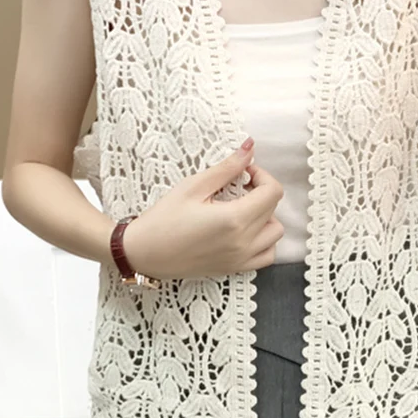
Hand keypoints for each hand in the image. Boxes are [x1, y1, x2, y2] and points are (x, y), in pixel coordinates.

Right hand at [122, 142, 284, 278]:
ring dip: (266, 217)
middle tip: (237, 186)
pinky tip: (243, 230)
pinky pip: (265, 256)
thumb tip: (249, 148)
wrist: (142, 253)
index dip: (262, 175)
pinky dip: (263, 241)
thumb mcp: (194, 186)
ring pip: (275, 234)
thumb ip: (227, 168)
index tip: (243, 172)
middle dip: (261, 192)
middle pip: (274, 210)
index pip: (272, 192)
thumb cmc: (163, 219)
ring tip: (241, 209)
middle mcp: (243, 242)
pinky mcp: (234, 269)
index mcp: (234, 220)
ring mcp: (240, 259)